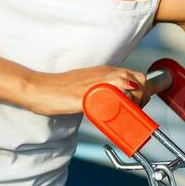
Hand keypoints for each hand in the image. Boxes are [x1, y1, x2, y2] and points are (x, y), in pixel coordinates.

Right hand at [22, 64, 153, 116]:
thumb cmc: (60, 90)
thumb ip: (102, 92)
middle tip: (135, 111)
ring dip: (134, 101)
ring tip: (126, 114)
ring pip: (131, 86)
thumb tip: (115, 104)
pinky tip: (115, 114)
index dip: (143, 90)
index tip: (139, 104)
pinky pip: (114, 98)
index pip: (137, 76)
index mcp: (105, 71)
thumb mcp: (88, 86)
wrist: (41, 88)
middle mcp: (105, 74)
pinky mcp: (90, 95)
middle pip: (139, 80)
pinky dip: (120, 106)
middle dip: (143, 97)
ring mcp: (98, 83)